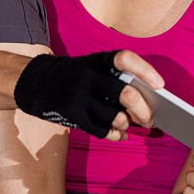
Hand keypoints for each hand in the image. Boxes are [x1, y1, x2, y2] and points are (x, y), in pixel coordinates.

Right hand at [13, 49, 162, 140]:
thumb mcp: (92, 68)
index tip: (160, 85)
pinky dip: (114, 135)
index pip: (125, 59)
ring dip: (128, 124)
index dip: (145, 70)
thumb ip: (116, 80)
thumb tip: (147, 102)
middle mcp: (88, 76)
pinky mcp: (71, 114)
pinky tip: (119, 134)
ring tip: (130, 125)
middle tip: (151, 119)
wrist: (33, 82)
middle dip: (144, 110)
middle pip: (127, 94)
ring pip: (115, 116)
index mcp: (98, 61)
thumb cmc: (74, 77)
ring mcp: (78, 96)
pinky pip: (100, 130)